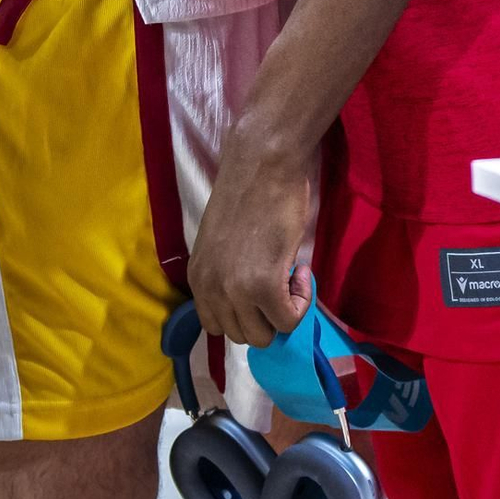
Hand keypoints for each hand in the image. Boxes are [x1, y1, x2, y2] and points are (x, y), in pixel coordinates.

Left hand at [188, 121, 315, 349]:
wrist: (264, 163)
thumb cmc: (248, 190)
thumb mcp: (223, 244)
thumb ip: (228, 274)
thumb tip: (249, 301)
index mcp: (197, 278)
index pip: (216, 325)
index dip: (244, 312)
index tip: (262, 287)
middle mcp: (210, 289)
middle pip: (240, 334)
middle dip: (264, 315)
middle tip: (279, 279)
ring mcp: (235, 290)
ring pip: (262, 335)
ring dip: (282, 311)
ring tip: (290, 275)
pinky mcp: (264, 285)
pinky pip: (287, 320)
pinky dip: (301, 302)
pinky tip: (302, 271)